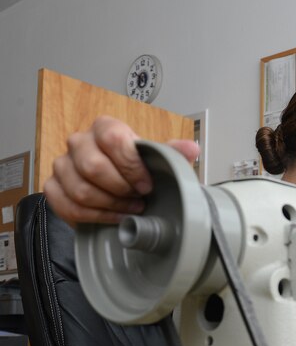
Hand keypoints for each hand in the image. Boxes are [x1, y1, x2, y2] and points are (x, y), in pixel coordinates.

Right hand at [43, 116, 199, 224]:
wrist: (118, 187)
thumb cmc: (137, 170)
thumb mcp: (156, 160)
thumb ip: (172, 153)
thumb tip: (191, 149)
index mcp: (104, 128)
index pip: (111, 138)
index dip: (130, 165)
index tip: (146, 184)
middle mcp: (79, 142)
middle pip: (92, 166)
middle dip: (120, 189)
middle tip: (138, 199)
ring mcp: (63, 165)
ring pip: (80, 190)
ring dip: (110, 205)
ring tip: (130, 209)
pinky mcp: (53, 187)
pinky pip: (67, 206)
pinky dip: (95, 217)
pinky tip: (113, 217)